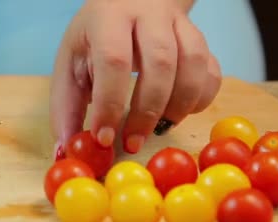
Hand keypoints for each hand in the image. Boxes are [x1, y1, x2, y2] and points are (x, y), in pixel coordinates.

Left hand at [50, 0, 220, 154]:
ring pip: (193, 64)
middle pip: (160, 62)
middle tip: (132, 143)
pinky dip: (200, 99)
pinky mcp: (200, 39)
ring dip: (178, 106)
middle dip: (147, 112)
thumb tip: (65, 150)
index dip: (111, 104)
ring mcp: (179, 24)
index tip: (104, 138)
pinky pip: (212, 71)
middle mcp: (148, 15)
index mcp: (108, 19)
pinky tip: (179, 112)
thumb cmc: (96, 40)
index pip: (114, 60)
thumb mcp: (71, 65)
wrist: (130, 2)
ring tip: (158, 128)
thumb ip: (66, 107)